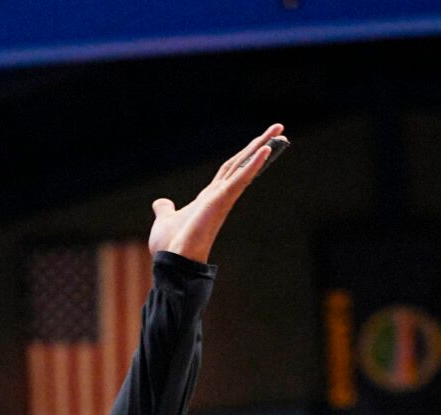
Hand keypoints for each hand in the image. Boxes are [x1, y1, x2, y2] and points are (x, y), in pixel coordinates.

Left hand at [148, 124, 286, 263]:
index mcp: (209, 197)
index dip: (244, 155)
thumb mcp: (165, 220)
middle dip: (259, 144)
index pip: (230, 169)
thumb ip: (165, 210)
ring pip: (244, 166)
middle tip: (279, 127)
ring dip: (262, 147)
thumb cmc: (170, 245)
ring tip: (279, 131)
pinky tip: (264, 149)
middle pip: (242, 163)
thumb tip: (160, 203)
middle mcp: (219, 195)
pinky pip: (240, 179)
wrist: (172, 261)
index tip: (259, 143)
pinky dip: (252, 164)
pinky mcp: (221, 201)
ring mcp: (222, 197)